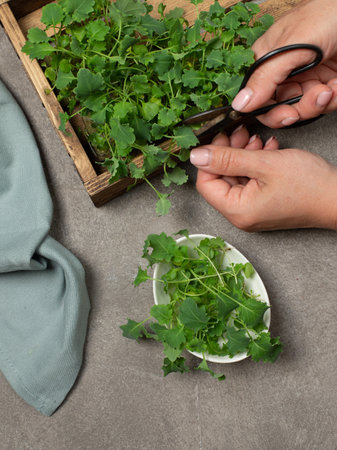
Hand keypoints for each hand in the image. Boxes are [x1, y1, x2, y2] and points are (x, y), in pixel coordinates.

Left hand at [190, 127, 336, 230]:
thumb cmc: (309, 185)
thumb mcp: (264, 164)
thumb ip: (228, 158)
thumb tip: (197, 156)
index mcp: (237, 211)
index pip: (206, 184)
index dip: (209, 158)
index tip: (219, 137)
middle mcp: (242, 215)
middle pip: (221, 180)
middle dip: (229, 153)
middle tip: (239, 133)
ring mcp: (253, 211)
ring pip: (236, 178)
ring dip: (243, 156)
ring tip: (256, 140)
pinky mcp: (264, 204)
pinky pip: (250, 182)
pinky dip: (254, 164)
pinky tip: (266, 150)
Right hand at [232, 0, 336, 127]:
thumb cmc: (328, 13)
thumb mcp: (293, 45)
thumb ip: (265, 76)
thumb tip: (240, 103)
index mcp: (266, 61)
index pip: (255, 98)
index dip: (268, 111)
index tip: (286, 113)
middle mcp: (283, 74)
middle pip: (279, 109)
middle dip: (299, 109)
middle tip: (314, 99)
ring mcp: (305, 79)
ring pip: (303, 110)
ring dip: (320, 103)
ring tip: (332, 86)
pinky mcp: (325, 84)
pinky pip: (324, 105)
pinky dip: (334, 98)